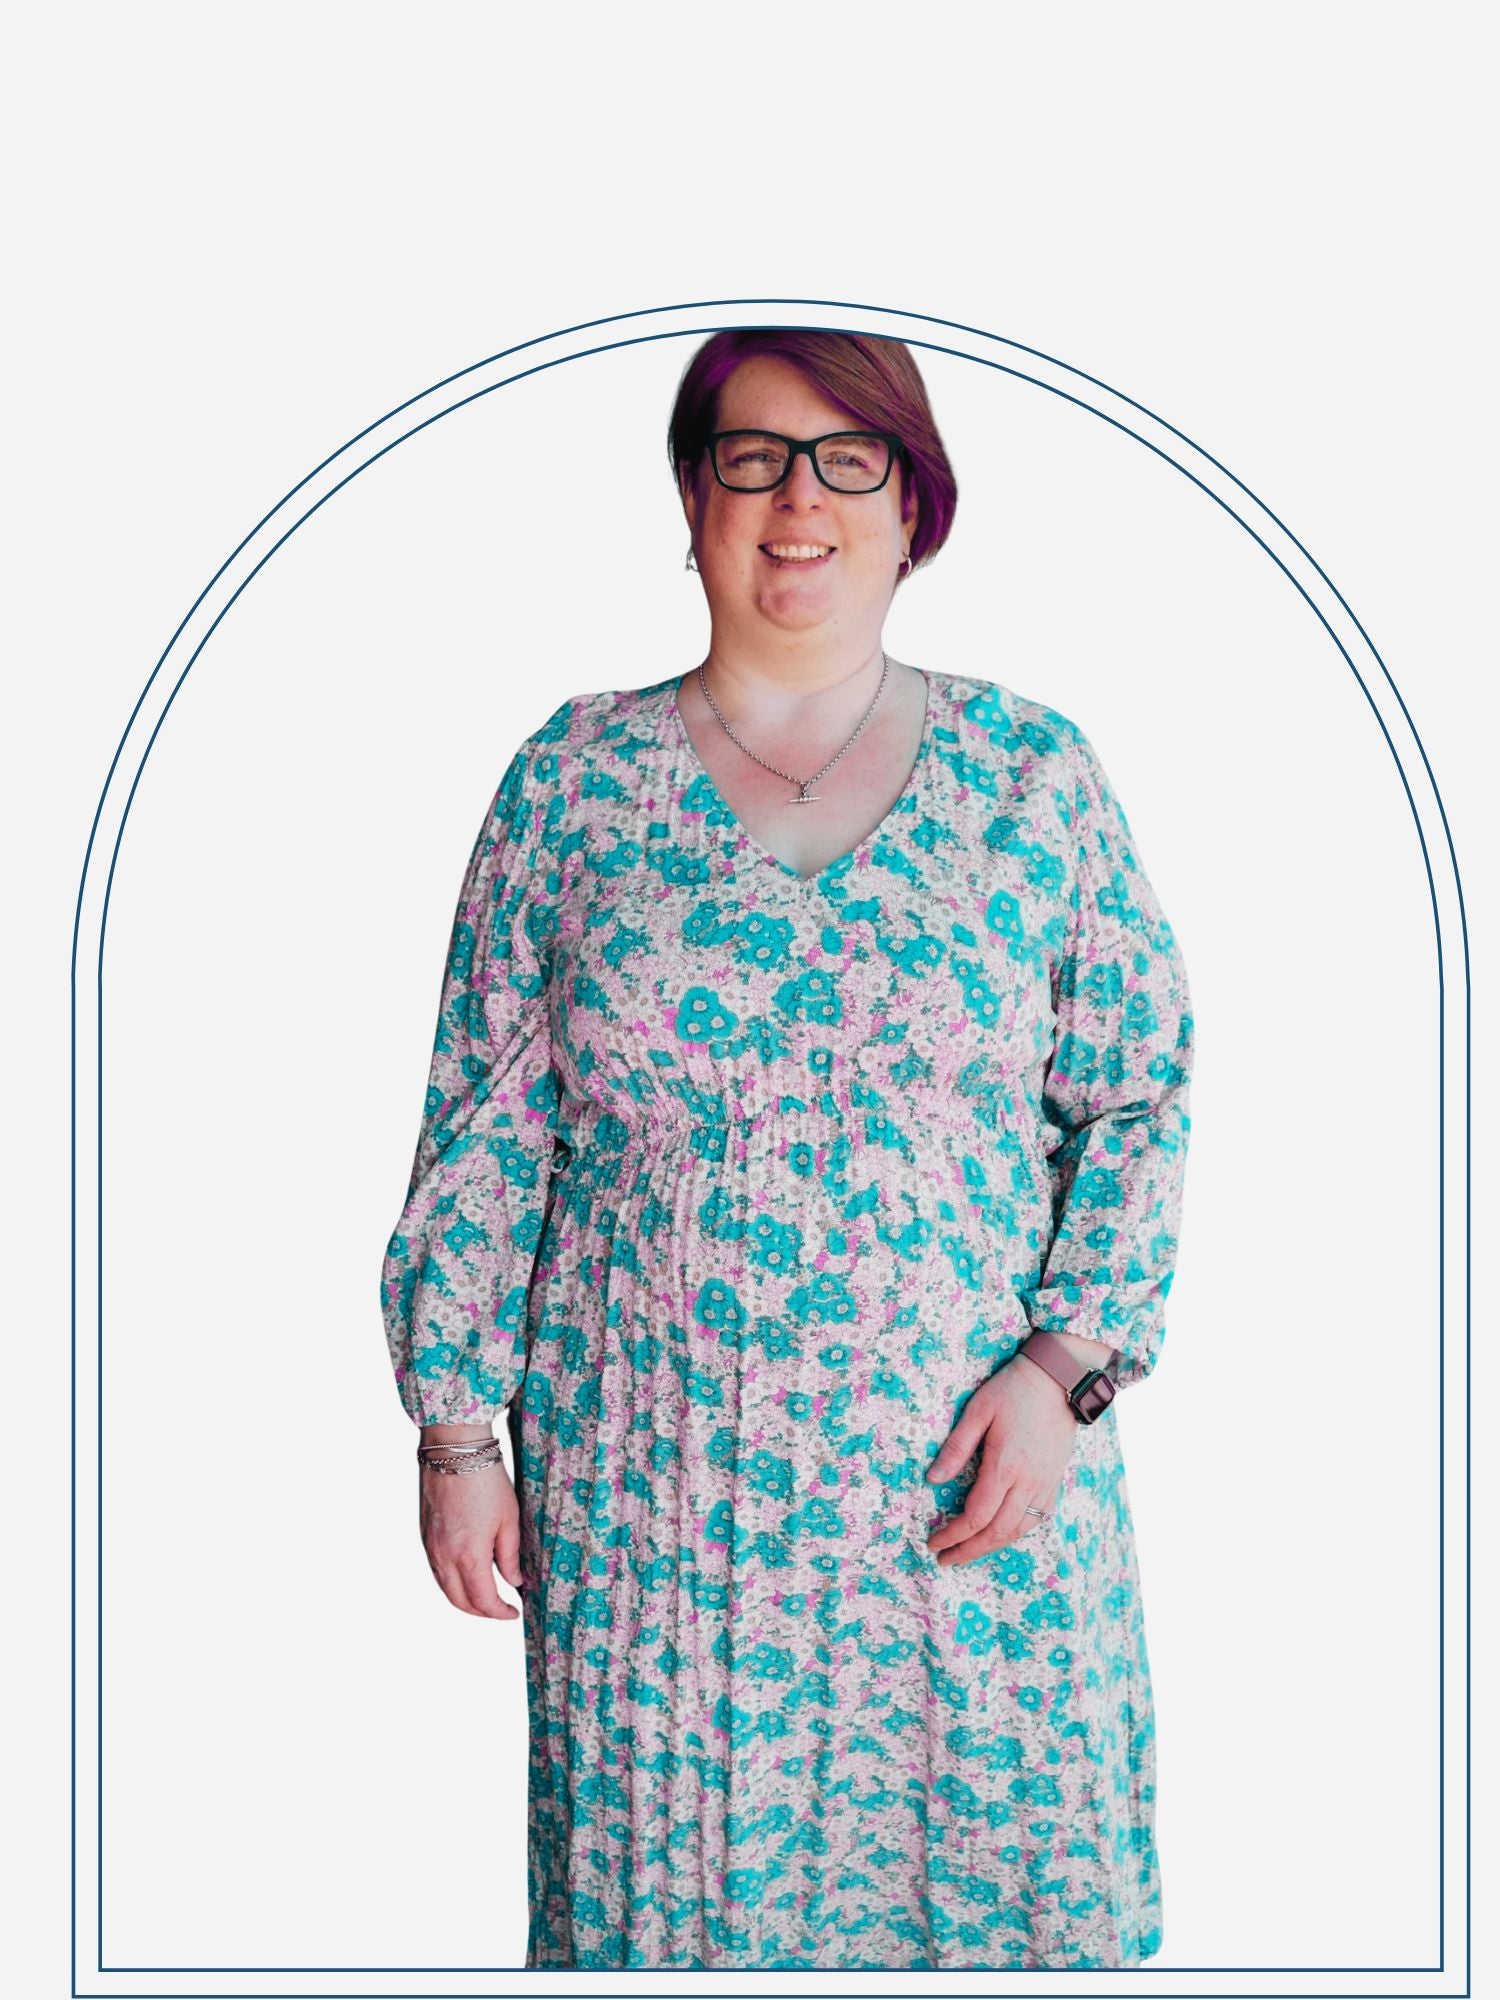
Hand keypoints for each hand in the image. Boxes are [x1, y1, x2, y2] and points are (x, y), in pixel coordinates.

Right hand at [418, 1449, 524, 1619]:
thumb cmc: (485, 1481)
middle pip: (460, 1602)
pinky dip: (451, 1583)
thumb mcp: (509, 1519)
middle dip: (482, 1612)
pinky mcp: (424, 1536)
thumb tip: (513, 1581)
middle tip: (501, 1610)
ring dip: (465, 1600)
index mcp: (468, 1556)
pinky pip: (437, 1571)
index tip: (514, 1612)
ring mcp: (430, 1547)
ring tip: (486, 1595)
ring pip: (445, 1589)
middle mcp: (444, 1557)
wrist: (453, 1451)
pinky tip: (466, 1575)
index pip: (483, 1601)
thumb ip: (510, 1556)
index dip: (499, 1613)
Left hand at [925, 1357, 1077, 1564]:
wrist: (1059, 1380)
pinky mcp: (1054, 1482)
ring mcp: (1045, 1485)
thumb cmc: (1013, 1390)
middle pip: (996, 1532)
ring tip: (967, 1552)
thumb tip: (933, 1479)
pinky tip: (999, 1534)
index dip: (952, 1535)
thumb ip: (956, 1448)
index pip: (975, 1516)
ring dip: (991, 1547)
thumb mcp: (977, 1411)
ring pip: (1018, 1531)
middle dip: (968, 1550)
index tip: (933, 1542)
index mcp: (1004, 1465)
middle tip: (944, 1559)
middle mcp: (1028, 1482)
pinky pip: (1035, 1520)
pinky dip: (1014, 1534)